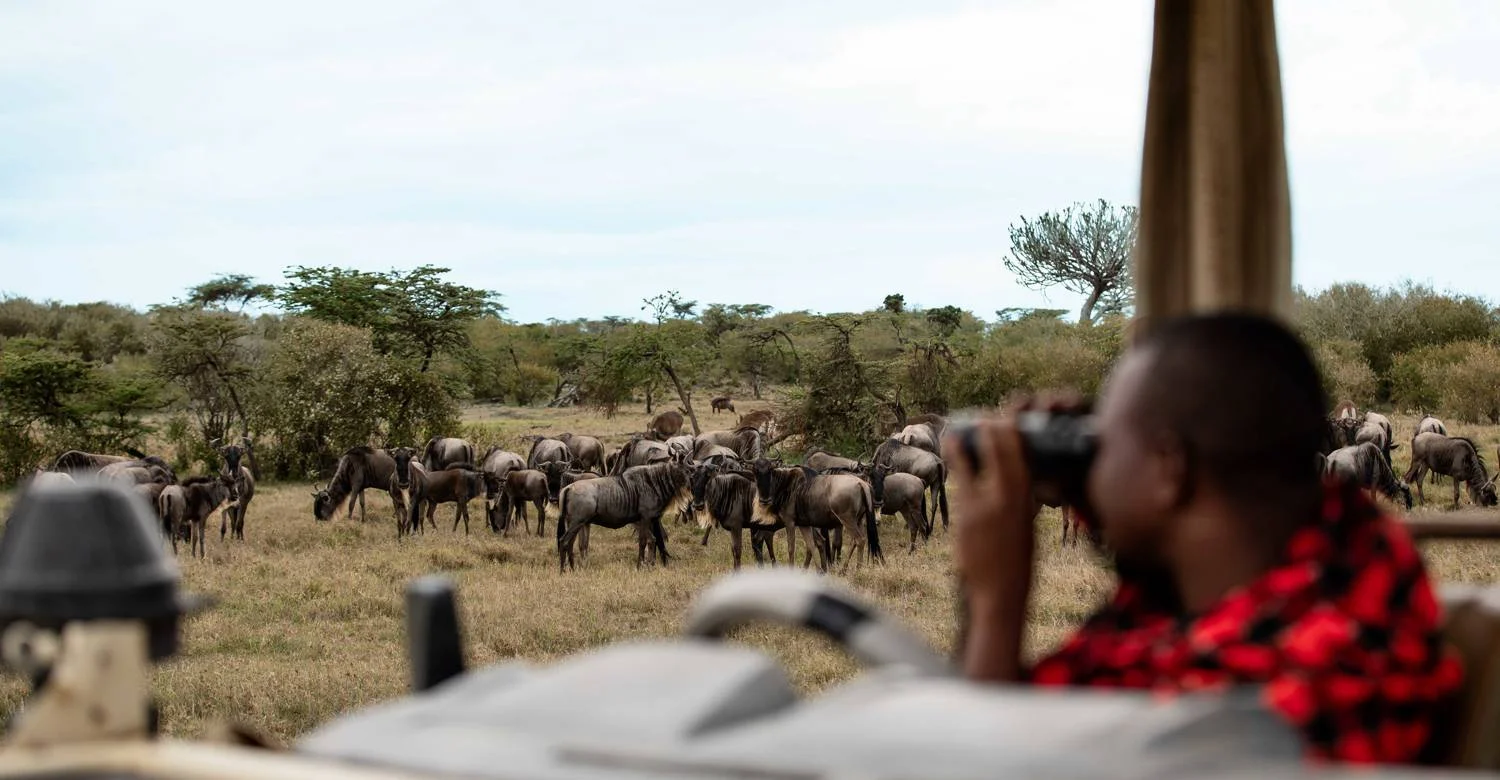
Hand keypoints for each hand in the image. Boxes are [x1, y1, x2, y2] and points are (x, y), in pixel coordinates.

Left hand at [944, 413, 1033, 595]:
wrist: (998, 592)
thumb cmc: (1018, 561)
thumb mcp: (1027, 527)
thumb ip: (1021, 503)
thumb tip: (1016, 483)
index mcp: (1025, 500)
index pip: (1018, 455)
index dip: (1009, 432)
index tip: (1004, 419)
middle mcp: (1004, 499)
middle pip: (996, 452)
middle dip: (988, 431)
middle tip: (982, 419)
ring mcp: (980, 507)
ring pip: (968, 466)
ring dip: (961, 447)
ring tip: (954, 432)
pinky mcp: (962, 518)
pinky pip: (958, 486)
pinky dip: (956, 470)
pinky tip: (950, 459)